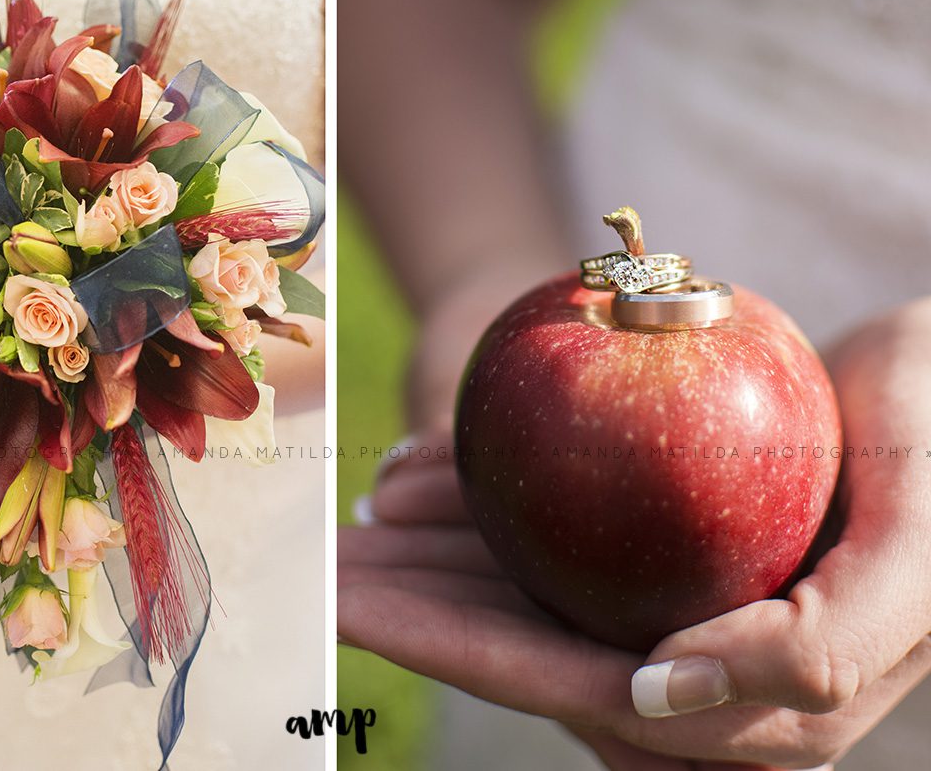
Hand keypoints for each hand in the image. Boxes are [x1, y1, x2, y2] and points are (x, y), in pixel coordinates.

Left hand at [339, 298, 930, 768]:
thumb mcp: (917, 554)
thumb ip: (820, 648)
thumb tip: (657, 696)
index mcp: (751, 703)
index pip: (576, 688)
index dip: (463, 654)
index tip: (359, 603)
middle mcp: (695, 672)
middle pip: (526, 651)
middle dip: (417, 617)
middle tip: (320, 568)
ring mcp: (669, 613)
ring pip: (524, 604)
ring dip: (428, 573)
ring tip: (340, 535)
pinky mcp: (655, 559)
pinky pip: (548, 549)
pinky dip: (478, 521)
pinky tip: (411, 488)